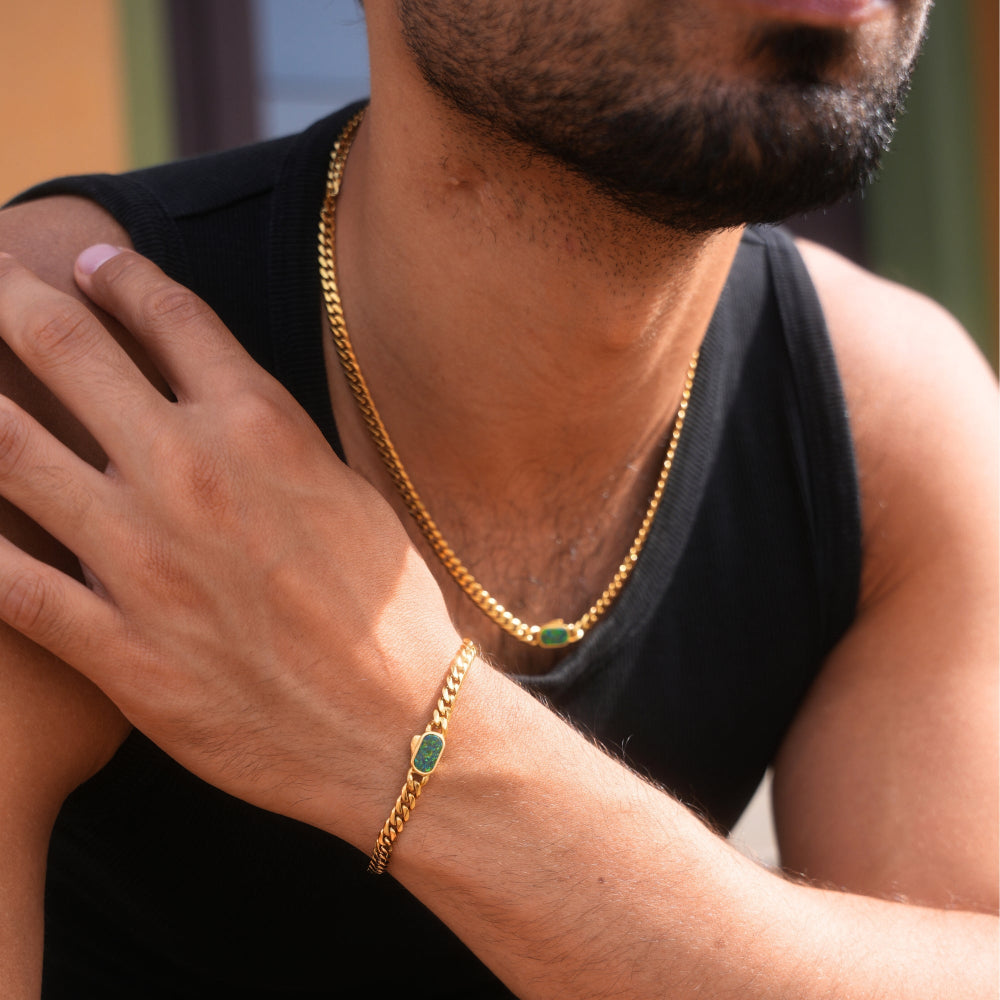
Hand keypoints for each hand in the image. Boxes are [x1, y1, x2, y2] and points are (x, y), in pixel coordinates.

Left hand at [0, 247, 460, 842]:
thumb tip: (225, 395)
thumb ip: (278, 436)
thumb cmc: (386, 609)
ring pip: (8, 450)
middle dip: (11, 297)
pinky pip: (7, 581)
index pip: (170, 314)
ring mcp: (143, 560)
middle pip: (69, 348)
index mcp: (263, 428)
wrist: (394, 726)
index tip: (89, 262)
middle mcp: (192, 473)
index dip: (118, 274)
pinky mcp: (117, 646)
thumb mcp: (348, 493)